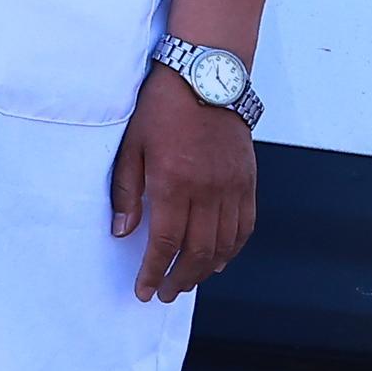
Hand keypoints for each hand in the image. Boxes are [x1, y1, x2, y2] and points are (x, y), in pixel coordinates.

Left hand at [110, 72, 258, 304]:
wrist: (207, 76)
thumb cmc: (163, 107)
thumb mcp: (133, 144)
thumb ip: (127, 191)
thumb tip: (123, 231)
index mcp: (174, 182)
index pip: (166, 242)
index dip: (154, 271)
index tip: (144, 290)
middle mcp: (208, 190)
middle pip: (197, 251)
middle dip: (179, 279)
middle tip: (165, 294)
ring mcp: (232, 186)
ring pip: (224, 244)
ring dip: (204, 270)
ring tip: (187, 282)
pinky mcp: (248, 180)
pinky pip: (245, 226)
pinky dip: (233, 249)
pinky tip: (218, 260)